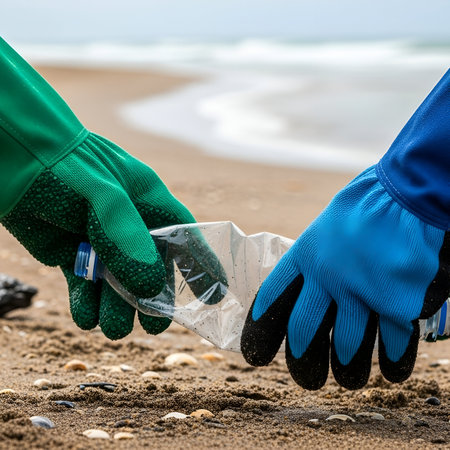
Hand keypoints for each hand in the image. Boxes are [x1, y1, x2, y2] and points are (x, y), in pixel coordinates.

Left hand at [1, 132, 200, 338]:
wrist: (13, 156)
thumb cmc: (64, 164)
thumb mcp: (103, 195)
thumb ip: (127, 238)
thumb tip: (149, 285)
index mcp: (147, 201)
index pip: (184, 235)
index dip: (201, 264)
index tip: (213, 294)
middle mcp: (129, 225)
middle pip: (152, 269)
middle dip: (153, 299)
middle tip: (152, 325)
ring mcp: (101, 241)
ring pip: (118, 283)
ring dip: (117, 308)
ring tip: (112, 328)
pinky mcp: (73, 253)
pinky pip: (87, 285)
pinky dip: (87, 304)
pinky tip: (86, 317)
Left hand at [241, 166, 448, 389]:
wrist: (404, 193)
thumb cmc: (364, 205)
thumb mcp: (326, 226)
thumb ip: (316, 259)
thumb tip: (307, 288)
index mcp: (305, 255)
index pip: (272, 299)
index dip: (261, 330)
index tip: (255, 354)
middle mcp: (326, 277)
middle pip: (303, 331)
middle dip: (303, 361)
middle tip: (306, 378)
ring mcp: (359, 291)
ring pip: (346, 345)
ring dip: (348, 368)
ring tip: (349, 379)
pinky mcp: (394, 301)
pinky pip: (391, 342)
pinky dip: (392, 360)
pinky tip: (391, 369)